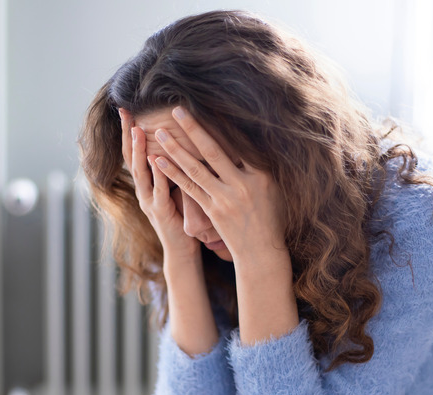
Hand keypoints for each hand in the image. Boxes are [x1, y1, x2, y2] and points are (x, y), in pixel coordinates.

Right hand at [119, 108, 198, 259]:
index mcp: (146, 183)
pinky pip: (158, 191)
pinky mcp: (160, 212)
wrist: (182, 249)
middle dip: (127, 134)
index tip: (126, 108)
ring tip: (137, 131)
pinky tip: (157, 161)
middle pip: (130, 157)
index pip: (133, 152)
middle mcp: (142, 190)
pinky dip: (157, 175)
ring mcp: (149, 202)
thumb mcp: (176, 186)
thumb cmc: (182, 216)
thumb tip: (181, 140)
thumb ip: (173, 167)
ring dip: (138, 151)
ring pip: (140, 172)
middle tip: (125, 112)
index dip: (129, 131)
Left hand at [153, 107, 286, 265]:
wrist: (261, 251)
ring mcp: (224, 199)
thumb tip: (251, 137)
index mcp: (260, 175)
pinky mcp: (211, 211)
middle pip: (213, 151)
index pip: (237, 143)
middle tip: (176, 109)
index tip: (206, 104)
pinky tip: (158, 161)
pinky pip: (188, 189)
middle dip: (193, 129)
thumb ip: (260, 165)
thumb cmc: (270, 215)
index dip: (221, 124)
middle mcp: (241, 185)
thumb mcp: (274, 187)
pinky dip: (172, 174)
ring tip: (160, 132)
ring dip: (175, 149)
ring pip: (195, 169)